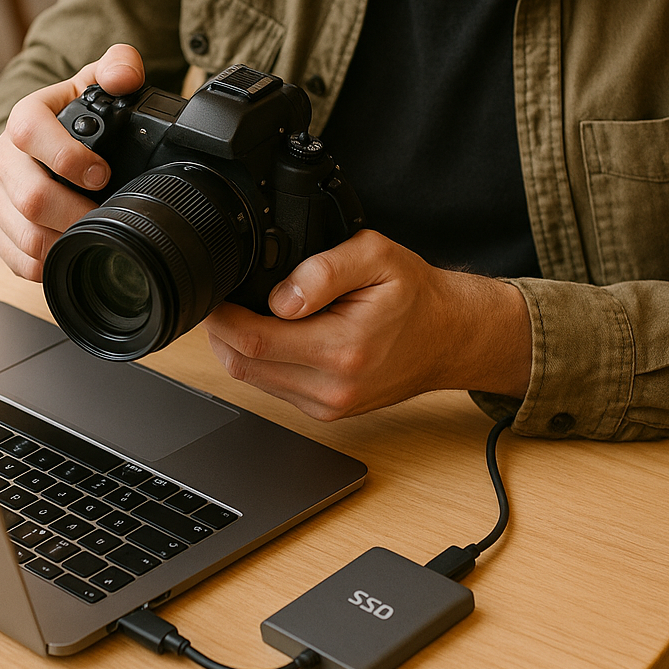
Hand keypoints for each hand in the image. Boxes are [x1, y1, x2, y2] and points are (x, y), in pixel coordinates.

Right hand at [0, 44, 144, 280]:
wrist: (48, 143)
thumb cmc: (75, 116)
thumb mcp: (96, 83)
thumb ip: (118, 66)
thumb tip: (124, 74)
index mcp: (25, 119)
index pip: (30, 133)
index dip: (68, 157)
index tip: (102, 173)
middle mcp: (3, 158)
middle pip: (31, 197)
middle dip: (76, 212)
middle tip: (106, 215)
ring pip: (25, 234)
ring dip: (65, 240)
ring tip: (93, 235)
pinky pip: (17, 259)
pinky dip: (48, 264)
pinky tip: (71, 252)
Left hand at [204, 230, 531, 420]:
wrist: (450, 337)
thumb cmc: (415, 297)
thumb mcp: (377, 257)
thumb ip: (323, 271)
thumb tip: (280, 298)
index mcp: (341, 350)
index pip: (253, 341)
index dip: (223, 316)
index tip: (218, 293)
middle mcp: (332, 387)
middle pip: (242, 366)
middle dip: (223, 332)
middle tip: (225, 300)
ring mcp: (328, 405)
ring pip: (253, 381)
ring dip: (239, 348)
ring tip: (249, 313)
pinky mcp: (327, 411)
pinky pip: (274, 389)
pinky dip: (263, 362)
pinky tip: (276, 336)